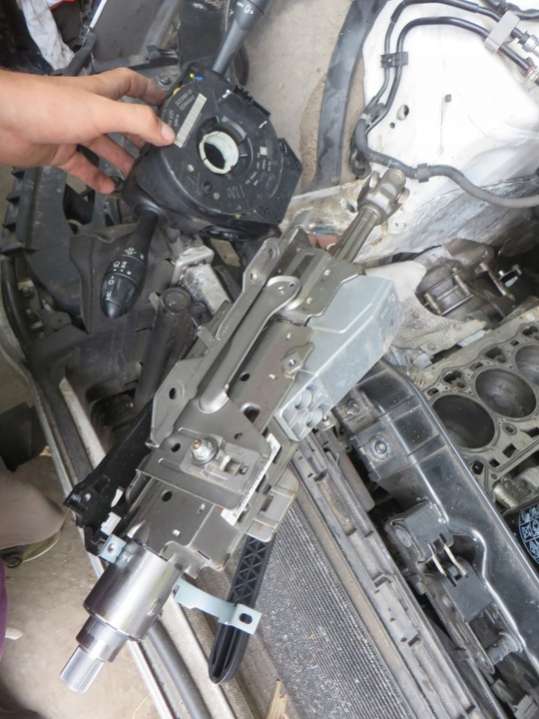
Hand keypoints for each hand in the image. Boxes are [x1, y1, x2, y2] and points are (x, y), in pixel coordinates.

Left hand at [0, 68, 175, 192]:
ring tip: (140, 175)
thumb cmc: (49, 107)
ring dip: (122, 160)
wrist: (6, 122)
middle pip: (121, 121)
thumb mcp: (101, 112)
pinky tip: (111, 189)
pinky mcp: (60, 152)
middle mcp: (88, 110)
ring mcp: (73, 131)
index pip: (129, 83)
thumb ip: (137, 122)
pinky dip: (97, 178)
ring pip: (104, 146)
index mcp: (99, 93)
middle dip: (140, 134)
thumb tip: (169, 134)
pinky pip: (84, 167)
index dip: (148, 89)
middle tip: (158, 150)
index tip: (166, 102)